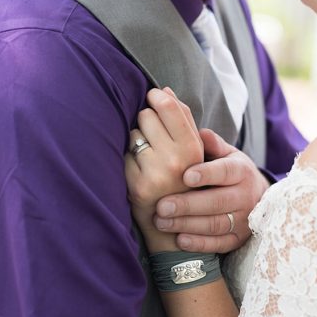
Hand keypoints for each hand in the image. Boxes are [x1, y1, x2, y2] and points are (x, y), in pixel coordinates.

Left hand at [125, 88, 203, 245]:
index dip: (158, 97)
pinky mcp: (135, 187)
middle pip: (147, 116)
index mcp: (194, 151)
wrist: (177, 226)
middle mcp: (175, 162)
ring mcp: (154, 175)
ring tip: (148, 157)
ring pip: (132, 133)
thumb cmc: (185, 182)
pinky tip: (137, 171)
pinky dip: (126, 159)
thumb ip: (183, 120)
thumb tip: (165, 90)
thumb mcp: (195, 152)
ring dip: (136, 140)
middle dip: (147, 121)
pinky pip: (122, 154)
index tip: (153, 95)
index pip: (171, 108)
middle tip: (154, 139)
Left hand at [152, 128, 268, 252]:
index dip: (207, 174)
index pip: (225, 171)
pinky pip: (219, 245)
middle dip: (188, 205)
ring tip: (161, 221)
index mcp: (241, 171)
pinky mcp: (238, 240)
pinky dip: (199, 244)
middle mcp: (245, 197)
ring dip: (186, 224)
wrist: (257, 198)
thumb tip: (199, 133)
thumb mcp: (226, 154)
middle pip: (217, 202)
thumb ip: (211, 144)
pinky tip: (179, 240)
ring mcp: (243, 221)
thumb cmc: (230, 171)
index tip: (185, 175)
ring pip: (215, 225)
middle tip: (161, 206)